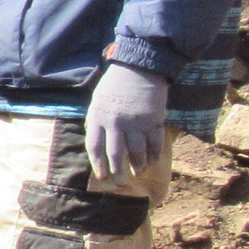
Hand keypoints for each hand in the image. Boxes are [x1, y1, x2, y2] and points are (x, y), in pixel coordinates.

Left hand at [85, 63, 167, 181]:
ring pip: (137, 152)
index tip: (102, 176)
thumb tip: (95, 141)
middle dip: (118, 171)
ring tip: (137, 172)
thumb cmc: (115, 83)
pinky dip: (154, 155)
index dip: (98, 164)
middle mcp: (115, 123)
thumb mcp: (97, 100)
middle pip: (116, 154)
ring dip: (138, 165)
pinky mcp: (153, 120)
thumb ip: (95, 120)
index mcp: (98, 117)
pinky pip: (154, 143)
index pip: (94, 147)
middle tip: (120, 182)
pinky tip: (153, 161)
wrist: (139, 66)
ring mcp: (135, 122)